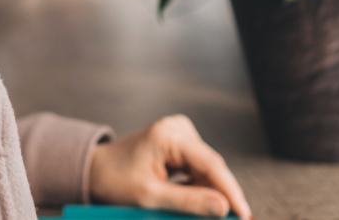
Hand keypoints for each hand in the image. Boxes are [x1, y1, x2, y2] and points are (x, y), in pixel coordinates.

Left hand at [89, 115, 251, 218]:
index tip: (244, 215)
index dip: (230, 191)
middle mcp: (177, 128)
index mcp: (169, 135)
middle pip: (211, 166)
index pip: (211, 164)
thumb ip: (188, 202)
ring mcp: (178, 133)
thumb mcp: (150, 197)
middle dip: (220, 194)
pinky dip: (197, 187)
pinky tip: (189, 201)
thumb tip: (224, 207)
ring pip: (206, 169)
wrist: (95, 170)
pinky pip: (197, 168)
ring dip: (207, 192)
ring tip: (201, 212)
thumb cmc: (115, 181)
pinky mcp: (178, 143)